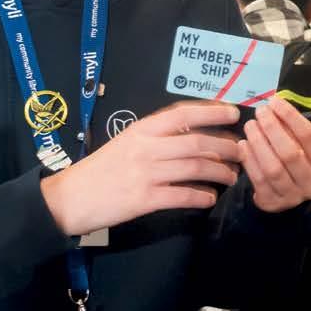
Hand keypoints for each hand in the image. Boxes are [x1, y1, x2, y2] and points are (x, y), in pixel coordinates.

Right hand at [40, 100, 241, 236]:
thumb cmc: (101, 169)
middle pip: (197, 142)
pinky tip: (210, 198)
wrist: (69, 198)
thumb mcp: (126, 142)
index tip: (233, 113)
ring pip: (195, 168)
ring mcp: (145, 173)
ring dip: (220, 172)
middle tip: (241, 152)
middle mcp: (146, 147)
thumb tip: (194, 134)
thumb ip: (156, 137)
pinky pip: (182, 195)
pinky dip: (201, 196)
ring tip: (231, 176)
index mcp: (142, 129)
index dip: (212, 111)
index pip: (183, 113)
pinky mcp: (144, 199)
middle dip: (226, 146)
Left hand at [236, 96, 310, 212]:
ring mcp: (292, 196)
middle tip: (260, 112)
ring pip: (273, 168)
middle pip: (290, 153)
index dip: (290, 116)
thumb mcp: (306, 148)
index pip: (309, 136)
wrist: (293, 195)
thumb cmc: (301, 162)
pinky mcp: (272, 203)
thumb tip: (274, 106)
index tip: (275, 102)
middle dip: (272, 128)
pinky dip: (249, 159)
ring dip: (259, 143)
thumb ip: (294, 130)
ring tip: (250, 126)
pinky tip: (243, 144)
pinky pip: (258, 179)